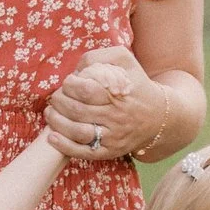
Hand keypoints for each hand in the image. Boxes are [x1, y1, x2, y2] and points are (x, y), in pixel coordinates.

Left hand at [43, 45, 168, 161]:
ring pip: (77, 132)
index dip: (69, 85)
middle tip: (56, 98)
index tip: (69, 83)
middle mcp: (116, 116)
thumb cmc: (135, 85)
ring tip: (50, 113)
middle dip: (59, 102)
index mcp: (117, 93)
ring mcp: (113, 137)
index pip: (85, 89)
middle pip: (77, 111)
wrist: (159, 117)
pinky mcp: (110, 151)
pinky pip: (84, 152)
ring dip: (57, 122)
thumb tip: (77, 70)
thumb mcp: (124, 60)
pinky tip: (52, 137)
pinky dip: (64, 146)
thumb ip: (99, 57)